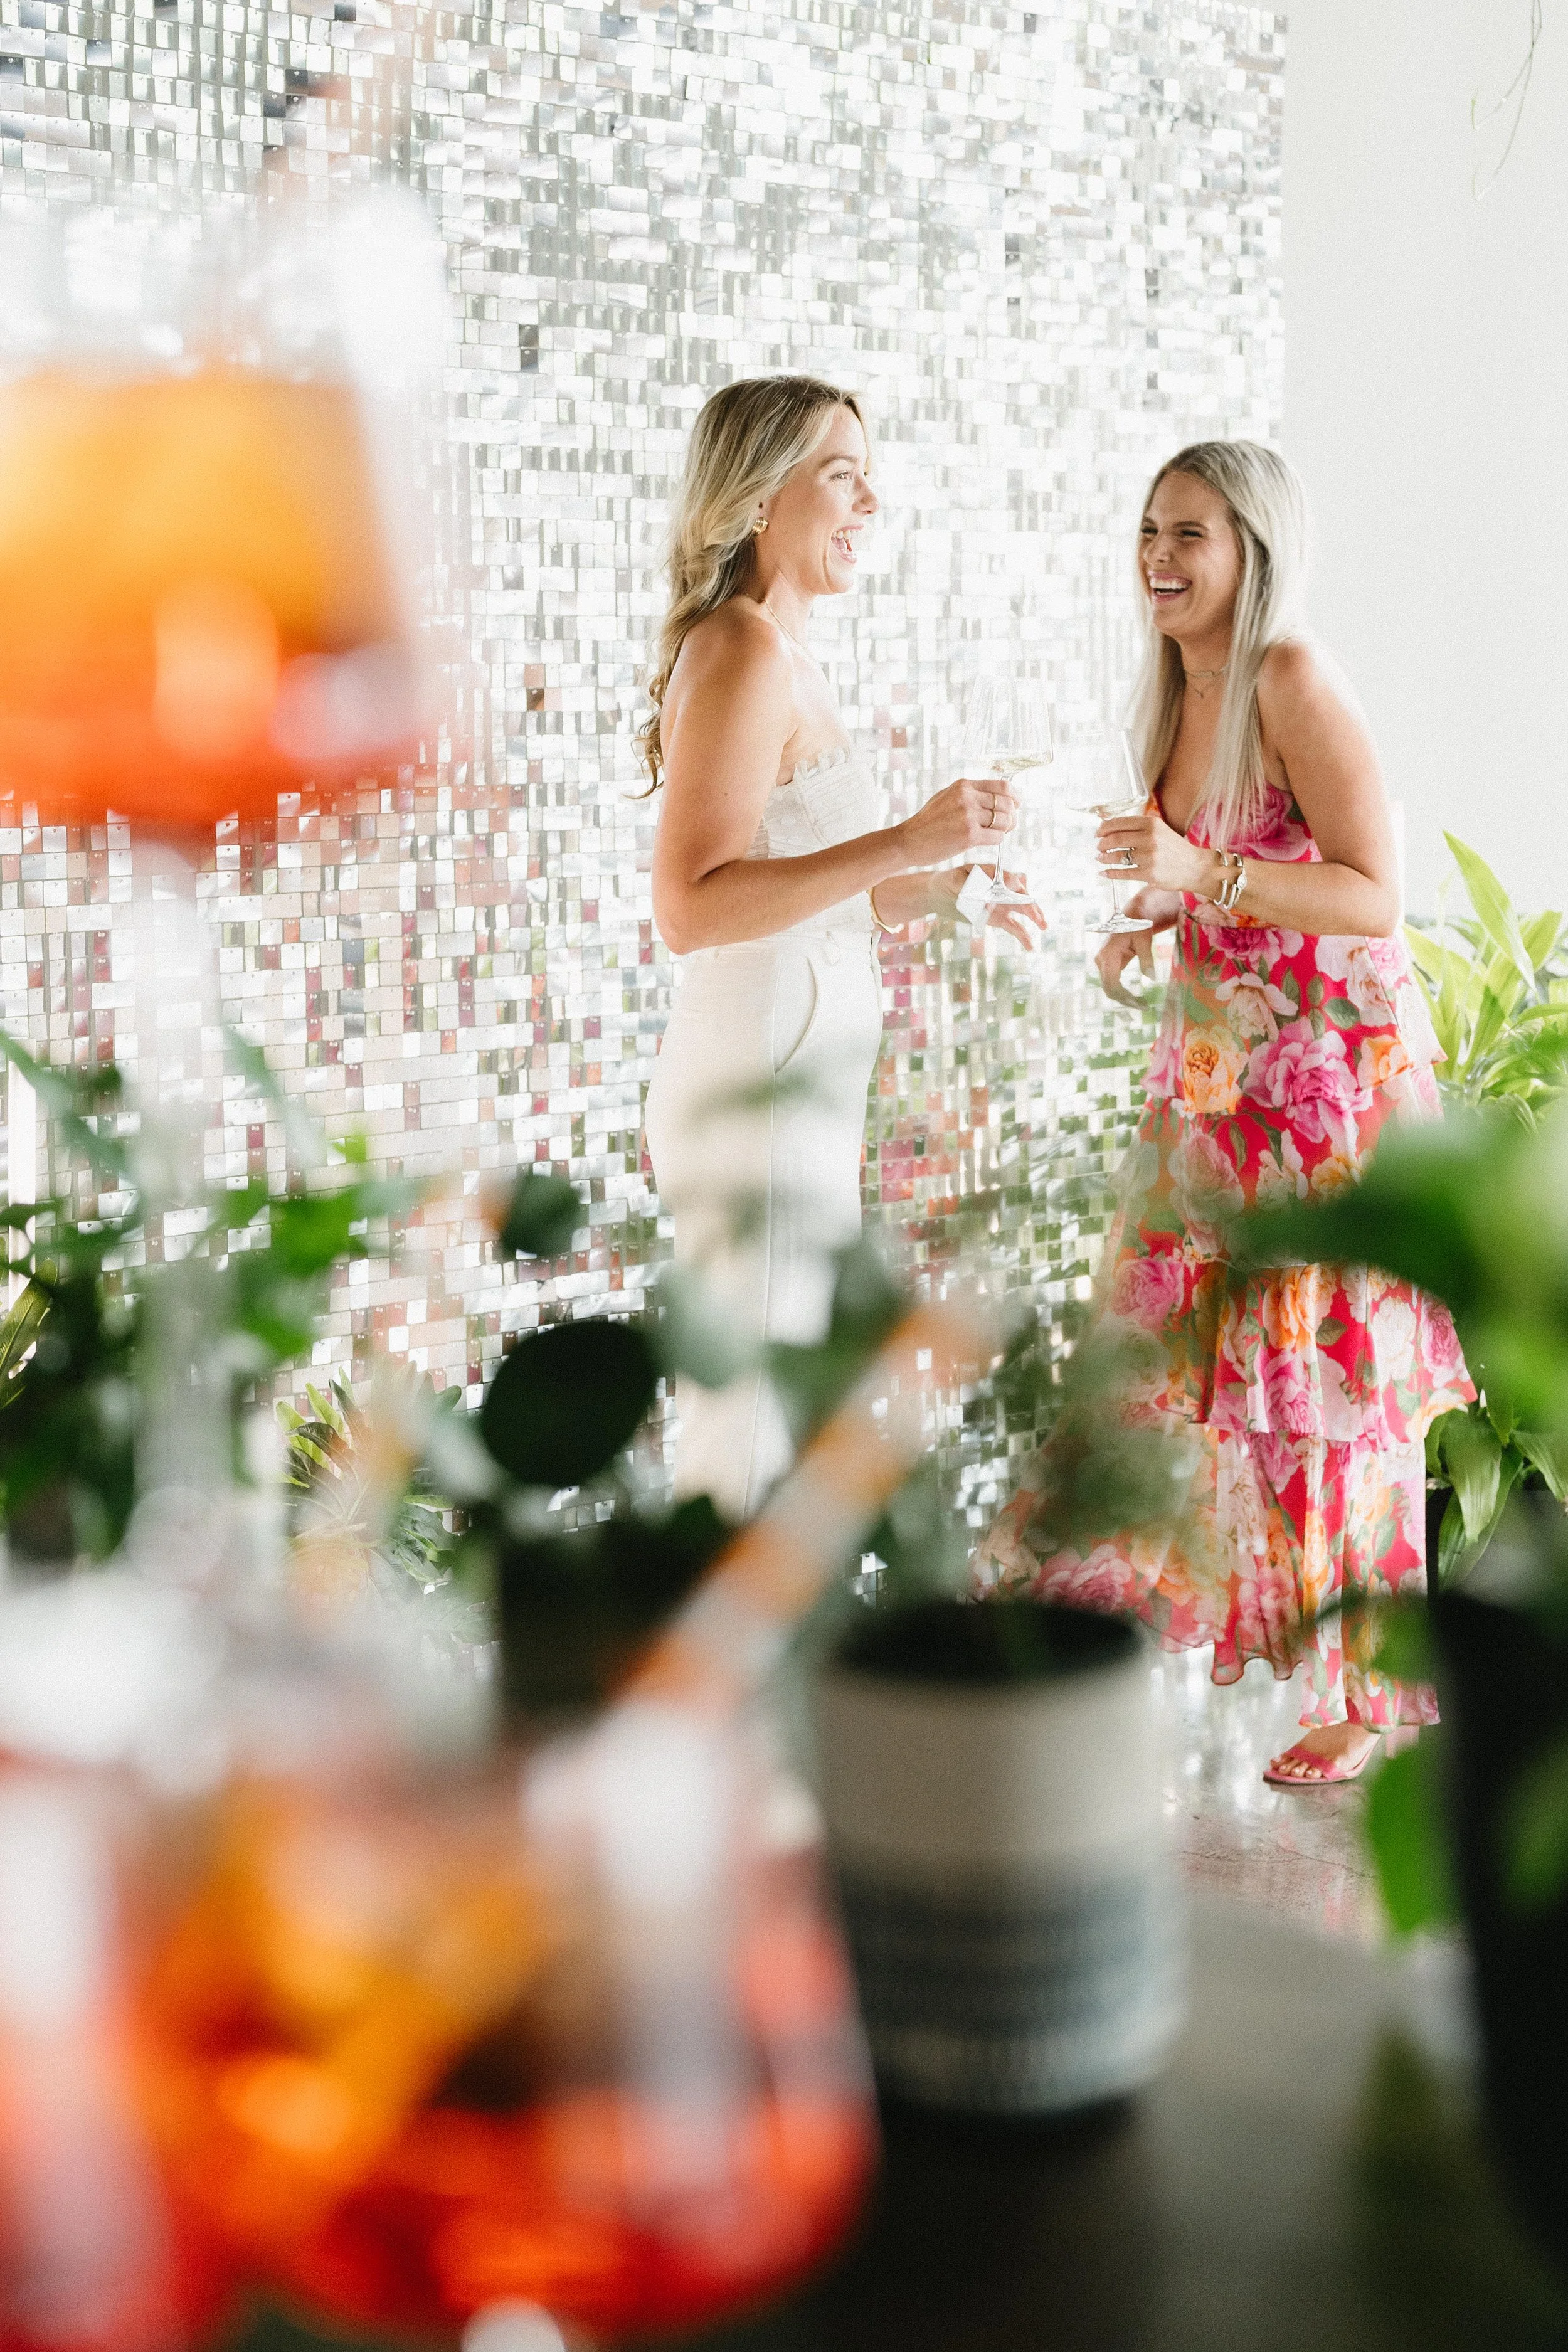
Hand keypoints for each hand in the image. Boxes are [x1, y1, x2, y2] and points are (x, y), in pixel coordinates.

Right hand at [896, 775, 1018, 869]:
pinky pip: (996, 837)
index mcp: (964, 785)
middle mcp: (968, 798)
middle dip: (1011, 817)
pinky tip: (987, 840)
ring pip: (1004, 822)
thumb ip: (969, 794)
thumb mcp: (947, 797)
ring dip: (1004, 830)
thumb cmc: (928, 822)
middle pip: (1006, 805)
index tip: (1016, 805)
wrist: (909, 841)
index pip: (1002, 787)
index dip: (1014, 796)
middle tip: (1007, 825)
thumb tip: (996, 797)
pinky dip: (996, 840)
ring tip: (995, 833)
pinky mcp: (969, 835)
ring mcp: (969, 816)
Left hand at [929, 865, 1045, 948]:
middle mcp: (1002, 887)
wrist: (940, 894)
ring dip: (1034, 917)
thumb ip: (969, 886)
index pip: (1009, 879)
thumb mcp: (954, 880)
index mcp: (994, 873)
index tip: (1002, 897)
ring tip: (1043, 925)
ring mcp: (1002, 903)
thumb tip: (986, 898)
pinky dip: (1023, 935)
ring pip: (1022, 910)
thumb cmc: (947, 881)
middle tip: (1036, 916)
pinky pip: (1014, 926)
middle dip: (1030, 904)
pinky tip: (1030, 946)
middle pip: (1021, 895)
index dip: (1010, 888)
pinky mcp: (999, 918)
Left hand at [1096, 805, 1213, 896]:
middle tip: (1098, 847)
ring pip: (1118, 856)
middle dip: (1102, 843)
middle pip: (1116, 839)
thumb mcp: (1160, 830)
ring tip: (1100, 858)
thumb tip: (1111, 827)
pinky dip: (1110, 873)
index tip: (1098, 832)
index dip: (1105, 828)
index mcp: (1152, 824)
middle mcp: (1150, 838)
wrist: (1196, 867)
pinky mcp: (1149, 873)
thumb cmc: (1176, 849)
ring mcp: (1149, 857)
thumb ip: (1140, 827)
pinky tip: (1104, 873)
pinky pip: (1123, 873)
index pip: (1121, 822)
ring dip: (1105, 857)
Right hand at [1096, 925, 1155, 1006]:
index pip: (1112, 983)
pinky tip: (1134, 997)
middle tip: (1143, 1006)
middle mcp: (1101, 960)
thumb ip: (1146, 959)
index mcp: (1108, 954)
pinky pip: (1111, 982)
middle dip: (1124, 1000)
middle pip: (1109, 988)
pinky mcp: (1106, 964)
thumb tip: (1152, 979)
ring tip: (1141, 1003)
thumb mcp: (1144, 940)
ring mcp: (1102, 962)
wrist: (1130, 915)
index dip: (1124, 996)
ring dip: (1123, 997)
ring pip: (1109, 987)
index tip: (1139, 1003)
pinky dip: (1122, 991)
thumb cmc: (1137, 925)